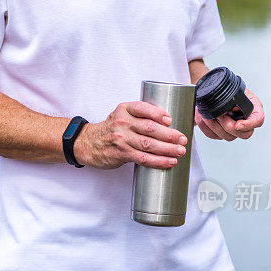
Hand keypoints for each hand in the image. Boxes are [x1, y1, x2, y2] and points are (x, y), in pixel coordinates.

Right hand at [74, 101, 188, 168]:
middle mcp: (122, 123)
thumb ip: (140, 116)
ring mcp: (122, 139)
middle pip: (150, 128)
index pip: (143, 108)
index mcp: (124, 109)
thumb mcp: (121, 115)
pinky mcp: (122, 154)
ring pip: (149, 144)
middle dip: (170, 134)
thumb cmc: (110, 130)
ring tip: (180, 151)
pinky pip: (143, 158)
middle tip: (182, 139)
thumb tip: (168, 123)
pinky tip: (168, 162)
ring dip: (168, 149)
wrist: (88, 144)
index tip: (170, 119)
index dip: (158, 114)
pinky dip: (158, 161)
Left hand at [195, 88, 264, 140]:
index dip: (249, 125)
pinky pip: (213, 135)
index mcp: (253, 108)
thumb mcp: (233, 89)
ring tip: (208, 114)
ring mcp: (233, 130)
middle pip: (244, 134)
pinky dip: (205, 127)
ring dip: (214, 125)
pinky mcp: (220, 133)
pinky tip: (203, 117)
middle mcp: (245, 121)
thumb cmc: (225, 88)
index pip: (258, 120)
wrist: (211, 90)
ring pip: (227, 136)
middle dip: (228, 125)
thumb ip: (235, 97)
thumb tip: (233, 108)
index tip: (238, 124)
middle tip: (219, 115)